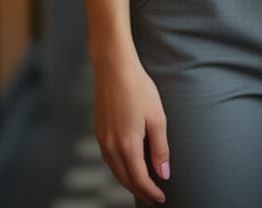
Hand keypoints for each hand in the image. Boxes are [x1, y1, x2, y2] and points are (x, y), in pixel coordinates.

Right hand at [93, 53, 169, 204]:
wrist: (114, 67)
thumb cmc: (139, 88)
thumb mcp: (157, 117)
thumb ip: (160, 148)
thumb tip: (163, 174)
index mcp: (127, 145)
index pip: (139, 179)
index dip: (150, 192)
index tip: (161, 198)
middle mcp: (110, 147)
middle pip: (125, 179)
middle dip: (140, 191)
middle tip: (153, 197)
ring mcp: (102, 139)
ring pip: (115, 170)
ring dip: (128, 180)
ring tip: (143, 185)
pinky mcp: (98, 131)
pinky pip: (108, 158)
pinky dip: (119, 168)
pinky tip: (128, 164)